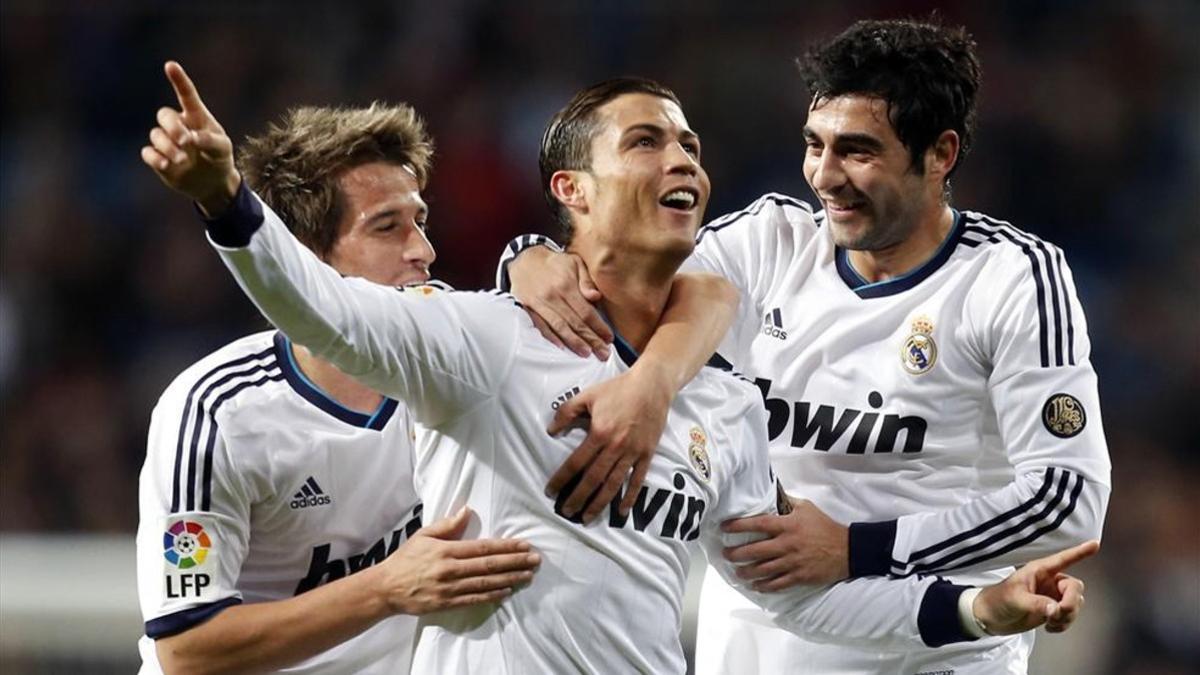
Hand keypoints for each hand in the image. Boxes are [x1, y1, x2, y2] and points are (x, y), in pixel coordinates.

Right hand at [140, 61, 240, 216]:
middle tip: (186, 142)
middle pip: (165, 115)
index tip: (170, 65)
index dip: (179, 80)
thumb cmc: (219, 158)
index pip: (186, 95)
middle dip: (173, 127)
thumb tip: (193, 138)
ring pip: (156, 135)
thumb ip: (211, 141)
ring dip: (168, 146)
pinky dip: (155, 158)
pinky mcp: (159, 158)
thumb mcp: (223, 149)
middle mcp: (178, 125)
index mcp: (196, 117)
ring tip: (183, 159)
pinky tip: (166, 165)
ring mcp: (167, 141)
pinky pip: (148, 153)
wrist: (213, 183)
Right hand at [370, 506, 540, 613]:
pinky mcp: (447, 604)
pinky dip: (492, 595)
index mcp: (446, 550)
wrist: (386, 588)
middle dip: (515, 562)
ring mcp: (450, 589)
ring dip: (510, 579)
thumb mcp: (424, 535)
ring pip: (486, 583)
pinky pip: (474, 600)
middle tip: (535, 560)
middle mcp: (451, 569)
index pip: (483, 547)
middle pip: (489, 565)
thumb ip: (447, 525)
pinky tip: (507, 590)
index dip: (506, 546)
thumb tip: (467, 510)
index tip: (524, 544)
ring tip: (528, 575)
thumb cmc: (406, 559)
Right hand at [510, 246, 612, 358]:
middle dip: (591, 340)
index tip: (609, 338)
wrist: (524, 259)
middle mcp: (552, 296)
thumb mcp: (575, 263)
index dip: (599, 326)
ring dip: (574, 343)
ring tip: (587, 354)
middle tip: (603, 353)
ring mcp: (538, 304)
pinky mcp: (527, 309)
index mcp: (566, 284)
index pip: (586, 311)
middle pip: (575, 323)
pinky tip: (563, 348)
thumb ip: (586, 280)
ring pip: (559, 327)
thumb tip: (595, 297)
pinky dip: (551, 338)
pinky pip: (540, 326)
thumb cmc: (555, 263)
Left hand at [545, 364, 673, 521]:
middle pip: (593, 479)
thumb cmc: (618, 389)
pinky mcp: (647, 454)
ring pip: (613, 484)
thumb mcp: (588, 395)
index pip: (576, 463)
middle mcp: (615, 447)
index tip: (551, 492)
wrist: (652, 385)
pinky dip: (630, 497)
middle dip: (578, 498)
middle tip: (567, 511)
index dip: (561, 479)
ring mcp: (633, 452)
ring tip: (587, 517)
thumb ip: (566, 412)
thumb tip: (551, 431)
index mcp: (599, 433)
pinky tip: (621, 510)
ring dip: (599, 503)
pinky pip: (637, 480)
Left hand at [721, 498, 848, 589]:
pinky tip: (755, 586)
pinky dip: (764, 586)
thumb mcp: (807, 507)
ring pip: (764, 570)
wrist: (848, 549)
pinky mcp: (800, 577)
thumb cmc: (825, 526)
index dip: (739, 526)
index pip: (758, 524)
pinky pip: (778, 584)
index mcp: (788, 525)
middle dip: (737, 553)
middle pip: (756, 550)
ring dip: (747, 572)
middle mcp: (788, 544)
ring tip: (737, 572)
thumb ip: (787, 502)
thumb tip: (772, 493)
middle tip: (725, 555)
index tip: (724, 528)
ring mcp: (793, 562)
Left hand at [974, 540, 1097, 634]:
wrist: (990, 618)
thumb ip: (1037, 604)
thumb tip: (1056, 609)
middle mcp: (1049, 581)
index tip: (1095, 544)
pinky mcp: (1053, 610)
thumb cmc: (998, 600)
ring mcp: (1052, 596)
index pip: (1063, 559)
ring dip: (1067, 616)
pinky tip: (1050, 627)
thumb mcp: (1015, 599)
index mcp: (1039, 571)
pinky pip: (1070, 616)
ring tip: (1050, 622)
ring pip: (1075, 603)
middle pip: (1074, 588)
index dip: (1080, 552)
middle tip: (1058, 613)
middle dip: (1071, 602)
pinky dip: (1064, 623)